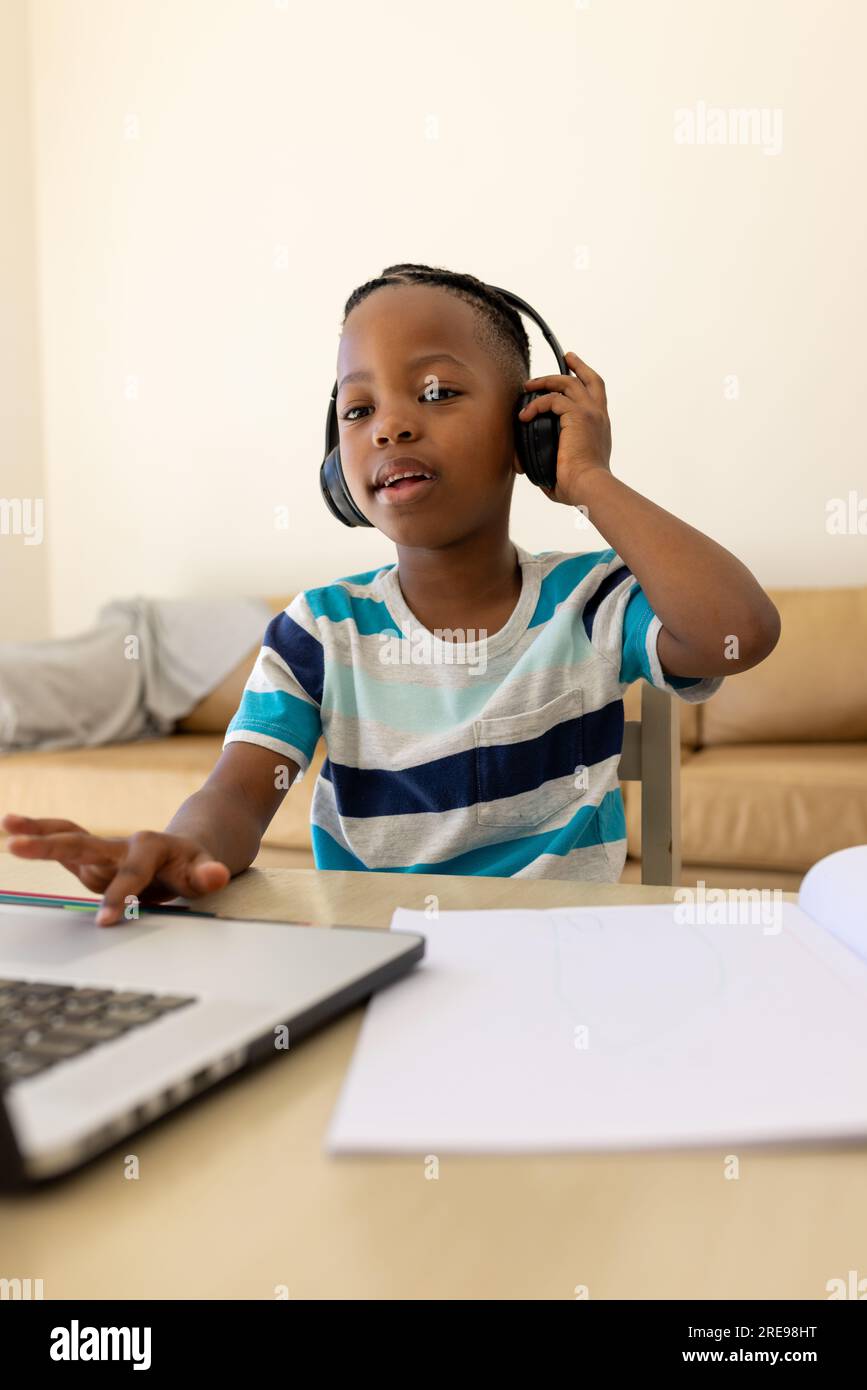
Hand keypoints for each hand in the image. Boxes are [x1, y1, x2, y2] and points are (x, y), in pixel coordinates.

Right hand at [1, 813, 230, 925]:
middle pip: (85, 843)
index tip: (105, 922)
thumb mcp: (207, 870)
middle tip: (18, 847)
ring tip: (8, 825)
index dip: (119, 898)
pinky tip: (15, 836)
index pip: (130, 877)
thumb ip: (209, 874)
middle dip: (52, 846)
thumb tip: (217, 874)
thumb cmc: (195, 865)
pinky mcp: (94, 859)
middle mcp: (121, 846)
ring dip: (38, 833)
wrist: (186, 850)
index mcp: (149, 848)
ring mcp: (105, 852)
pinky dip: (41, 840)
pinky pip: (66, 848)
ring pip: (69, 838)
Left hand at [515, 350, 611, 504]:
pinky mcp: (578, 415)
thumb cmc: (580, 487)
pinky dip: (536, 404)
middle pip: (590, 380)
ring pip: (567, 383)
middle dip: (577, 365)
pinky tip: (524, 416)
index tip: (576, 372)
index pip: (596, 397)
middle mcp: (598, 417)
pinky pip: (552, 399)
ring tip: (528, 385)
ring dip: (546, 381)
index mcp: (600, 428)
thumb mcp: (568, 469)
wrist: (589, 487)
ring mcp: (590, 413)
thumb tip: (535, 471)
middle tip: (567, 356)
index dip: (586, 381)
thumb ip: (555, 462)